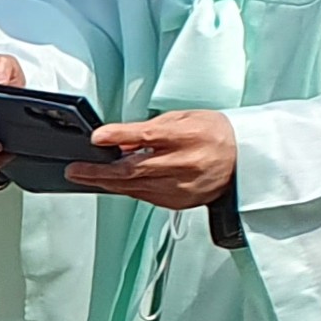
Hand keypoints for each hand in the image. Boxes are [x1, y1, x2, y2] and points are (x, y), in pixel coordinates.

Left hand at [78, 108, 235, 207]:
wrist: (245, 161)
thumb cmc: (217, 135)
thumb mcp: (187, 119)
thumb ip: (152, 129)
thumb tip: (120, 140)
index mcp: (189, 136)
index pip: (148, 136)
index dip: (119, 136)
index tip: (97, 137)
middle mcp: (184, 163)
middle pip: (132, 169)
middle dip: (98, 170)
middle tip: (75, 169)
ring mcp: (180, 186)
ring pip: (132, 186)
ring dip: (104, 181)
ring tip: (84, 175)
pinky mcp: (177, 201)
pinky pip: (142, 195)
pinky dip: (126, 188)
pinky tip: (113, 182)